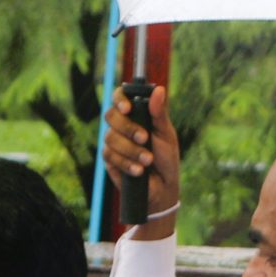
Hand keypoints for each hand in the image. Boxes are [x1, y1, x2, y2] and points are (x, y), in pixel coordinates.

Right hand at [105, 83, 181, 238]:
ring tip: (147, 161)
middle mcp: (121, 125)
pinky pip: (110, 156)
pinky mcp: (109, 159)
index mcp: (135, 114)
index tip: (128, 109)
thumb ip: (159, 113)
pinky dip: (126, 163)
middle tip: (144, 139)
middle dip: (128, 128)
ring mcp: (113, 142)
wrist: (162, 186)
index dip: (119, 99)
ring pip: (110, 137)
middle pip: (110, 115)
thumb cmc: (166, 157)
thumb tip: (159, 89)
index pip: (119, 97)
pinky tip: (138, 171)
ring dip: (130, 150)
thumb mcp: (166, 134)